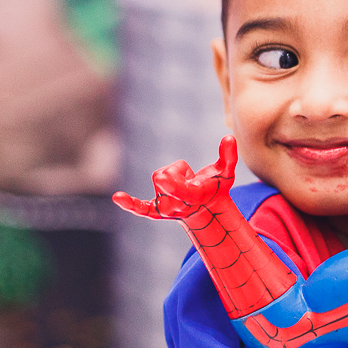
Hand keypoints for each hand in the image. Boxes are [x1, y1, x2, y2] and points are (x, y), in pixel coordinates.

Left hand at [112, 136, 237, 218]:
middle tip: (188, 178)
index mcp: (192, 196)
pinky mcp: (155, 210)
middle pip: (163, 177)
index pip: (178, 188)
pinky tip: (118, 197)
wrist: (208, 209)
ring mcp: (164, 207)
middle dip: (173, 174)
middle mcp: (176, 205)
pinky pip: (140, 207)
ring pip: (158, 177)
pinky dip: (130, 203)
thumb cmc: (217, 187)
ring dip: (170, 176)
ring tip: (184, 183)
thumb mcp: (227, 172)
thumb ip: (229, 156)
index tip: (163, 178)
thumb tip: (229, 137)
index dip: (172, 183)